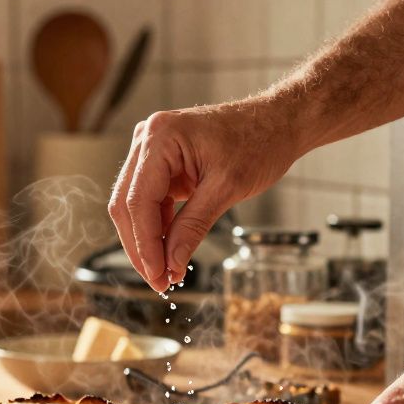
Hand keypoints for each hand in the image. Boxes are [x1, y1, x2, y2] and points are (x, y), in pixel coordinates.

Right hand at [108, 100, 298, 290]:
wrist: (276, 122)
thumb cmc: (259, 142)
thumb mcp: (227, 189)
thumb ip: (193, 227)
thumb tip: (171, 263)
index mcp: (159, 138)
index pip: (137, 201)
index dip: (144, 244)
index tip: (157, 275)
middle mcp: (147, 139)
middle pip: (127, 205)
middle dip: (142, 247)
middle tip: (159, 281)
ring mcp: (151, 150)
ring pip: (135, 206)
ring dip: (148, 241)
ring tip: (166, 272)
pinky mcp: (162, 163)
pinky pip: (150, 201)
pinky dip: (159, 228)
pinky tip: (170, 250)